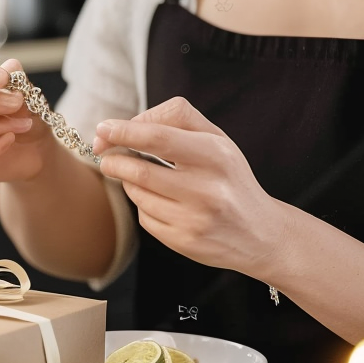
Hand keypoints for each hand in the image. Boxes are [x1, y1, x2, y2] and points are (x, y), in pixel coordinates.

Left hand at [91, 96, 292, 277]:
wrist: (261, 232)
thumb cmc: (228, 176)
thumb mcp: (216, 139)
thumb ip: (174, 120)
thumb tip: (122, 127)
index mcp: (216, 155)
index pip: (158, 138)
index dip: (123, 132)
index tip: (102, 129)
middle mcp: (208, 189)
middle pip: (140, 170)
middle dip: (114, 160)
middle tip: (106, 156)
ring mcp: (195, 219)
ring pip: (138, 194)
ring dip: (128, 181)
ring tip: (139, 176)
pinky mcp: (184, 242)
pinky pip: (145, 218)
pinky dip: (143, 206)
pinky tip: (161, 202)